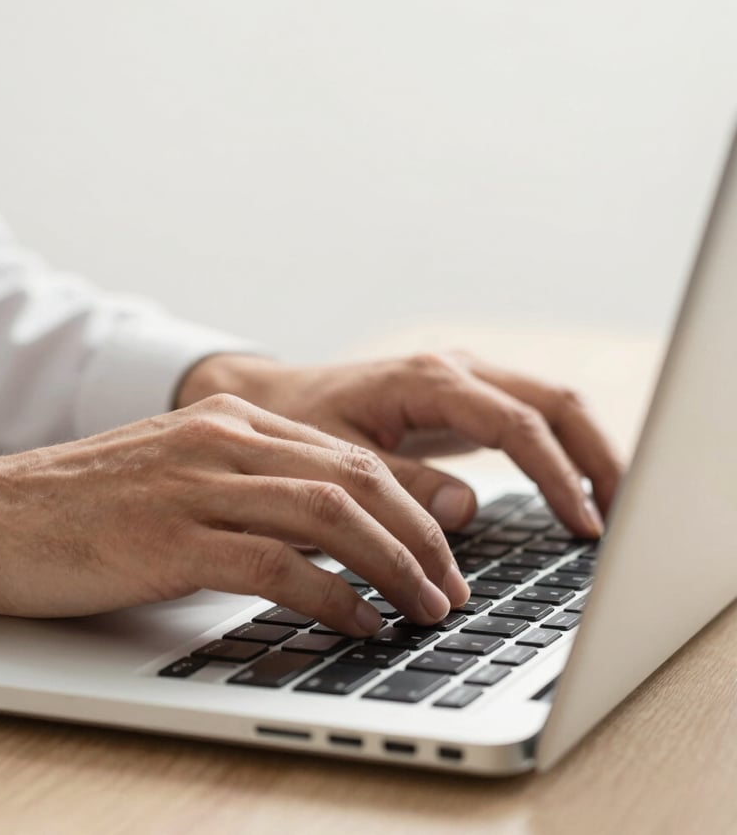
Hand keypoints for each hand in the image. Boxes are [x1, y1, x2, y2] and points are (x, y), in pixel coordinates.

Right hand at [0, 395, 467, 630]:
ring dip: (392, 566)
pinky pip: (276, 563)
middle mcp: (226, 441)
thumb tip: (336, 529)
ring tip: (424, 608)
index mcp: (237, 423)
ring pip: (330, 514)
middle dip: (419, 537)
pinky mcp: (170, 537)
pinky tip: (358, 622)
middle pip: (358, 480)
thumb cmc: (93, 503)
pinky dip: (331, 595)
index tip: (440, 553)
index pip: (352, 458)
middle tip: (450, 587)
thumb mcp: (187, 472)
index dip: (411, 507)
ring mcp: (199, 485)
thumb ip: (258, 484)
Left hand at [177, 351, 623, 536]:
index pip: (516, 425)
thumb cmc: (298, 427)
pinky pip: (530, 418)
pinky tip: (573, 490)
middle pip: (554, 403)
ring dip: (588, 452)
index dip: (555, 476)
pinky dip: (560, 451)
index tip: (581, 526)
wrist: (275, 401)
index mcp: (429, 380)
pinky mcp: (466, 401)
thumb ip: (400, 484)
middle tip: (623, 516)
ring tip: (613, 507)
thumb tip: (467, 509)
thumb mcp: (338, 461)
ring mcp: (466, 381)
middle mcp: (457, 371)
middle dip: (596, 457)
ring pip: (552, 405)